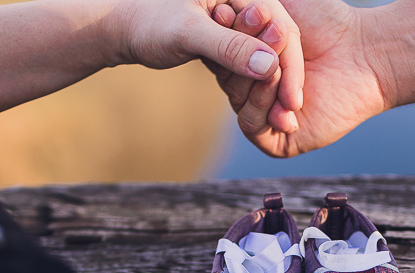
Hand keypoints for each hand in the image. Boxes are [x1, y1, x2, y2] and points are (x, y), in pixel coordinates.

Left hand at [108, 0, 303, 116]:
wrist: (122, 26)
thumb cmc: (147, 23)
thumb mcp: (188, 34)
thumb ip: (229, 47)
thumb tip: (270, 66)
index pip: (280, 25)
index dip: (289, 65)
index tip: (293, 102)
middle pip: (279, 39)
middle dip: (285, 79)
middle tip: (289, 119)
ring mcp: (239, 10)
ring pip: (268, 51)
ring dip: (274, 85)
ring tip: (281, 120)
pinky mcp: (230, 28)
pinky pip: (252, 55)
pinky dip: (257, 81)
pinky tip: (264, 108)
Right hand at [209, 0, 391, 155]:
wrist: (365, 52)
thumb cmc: (328, 22)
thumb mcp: (280, 4)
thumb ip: (250, 2)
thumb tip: (220, 5)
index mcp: (249, 60)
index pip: (222, 54)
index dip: (225, 34)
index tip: (227, 13)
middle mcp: (253, 90)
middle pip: (228, 77)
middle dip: (242, 54)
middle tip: (264, 32)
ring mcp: (265, 115)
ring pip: (238, 100)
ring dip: (255, 79)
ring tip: (274, 62)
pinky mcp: (277, 140)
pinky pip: (252, 125)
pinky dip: (260, 104)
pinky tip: (277, 86)